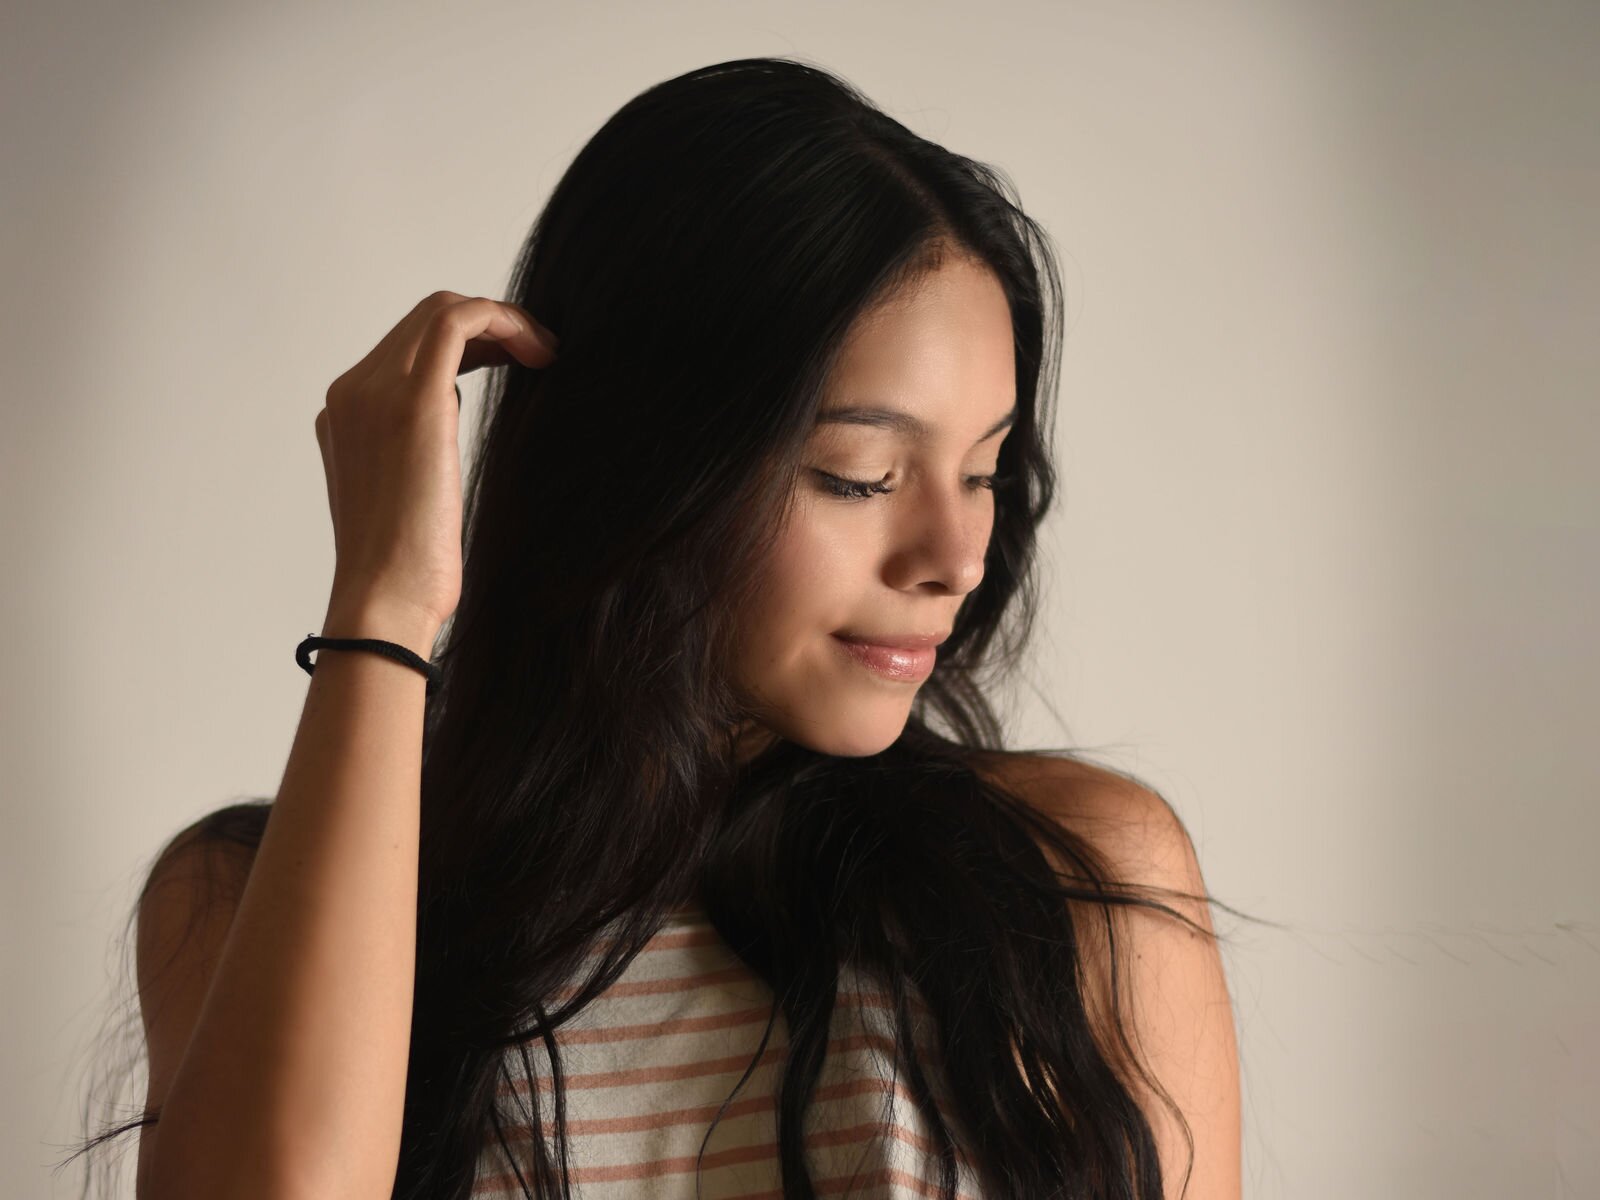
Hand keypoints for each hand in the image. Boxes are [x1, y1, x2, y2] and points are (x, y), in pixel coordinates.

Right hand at [313, 291, 557, 637]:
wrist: (385, 600)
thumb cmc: (404, 571)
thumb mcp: (403, 496)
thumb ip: (413, 452)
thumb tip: (444, 432)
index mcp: (345, 414)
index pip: (407, 348)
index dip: (468, 344)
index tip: (511, 363)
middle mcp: (352, 393)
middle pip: (424, 321)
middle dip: (488, 328)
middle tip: (537, 354)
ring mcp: (374, 391)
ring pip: (441, 312)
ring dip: (502, 322)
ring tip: (544, 353)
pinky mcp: (412, 400)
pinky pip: (457, 321)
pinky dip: (504, 320)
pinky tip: (541, 351)